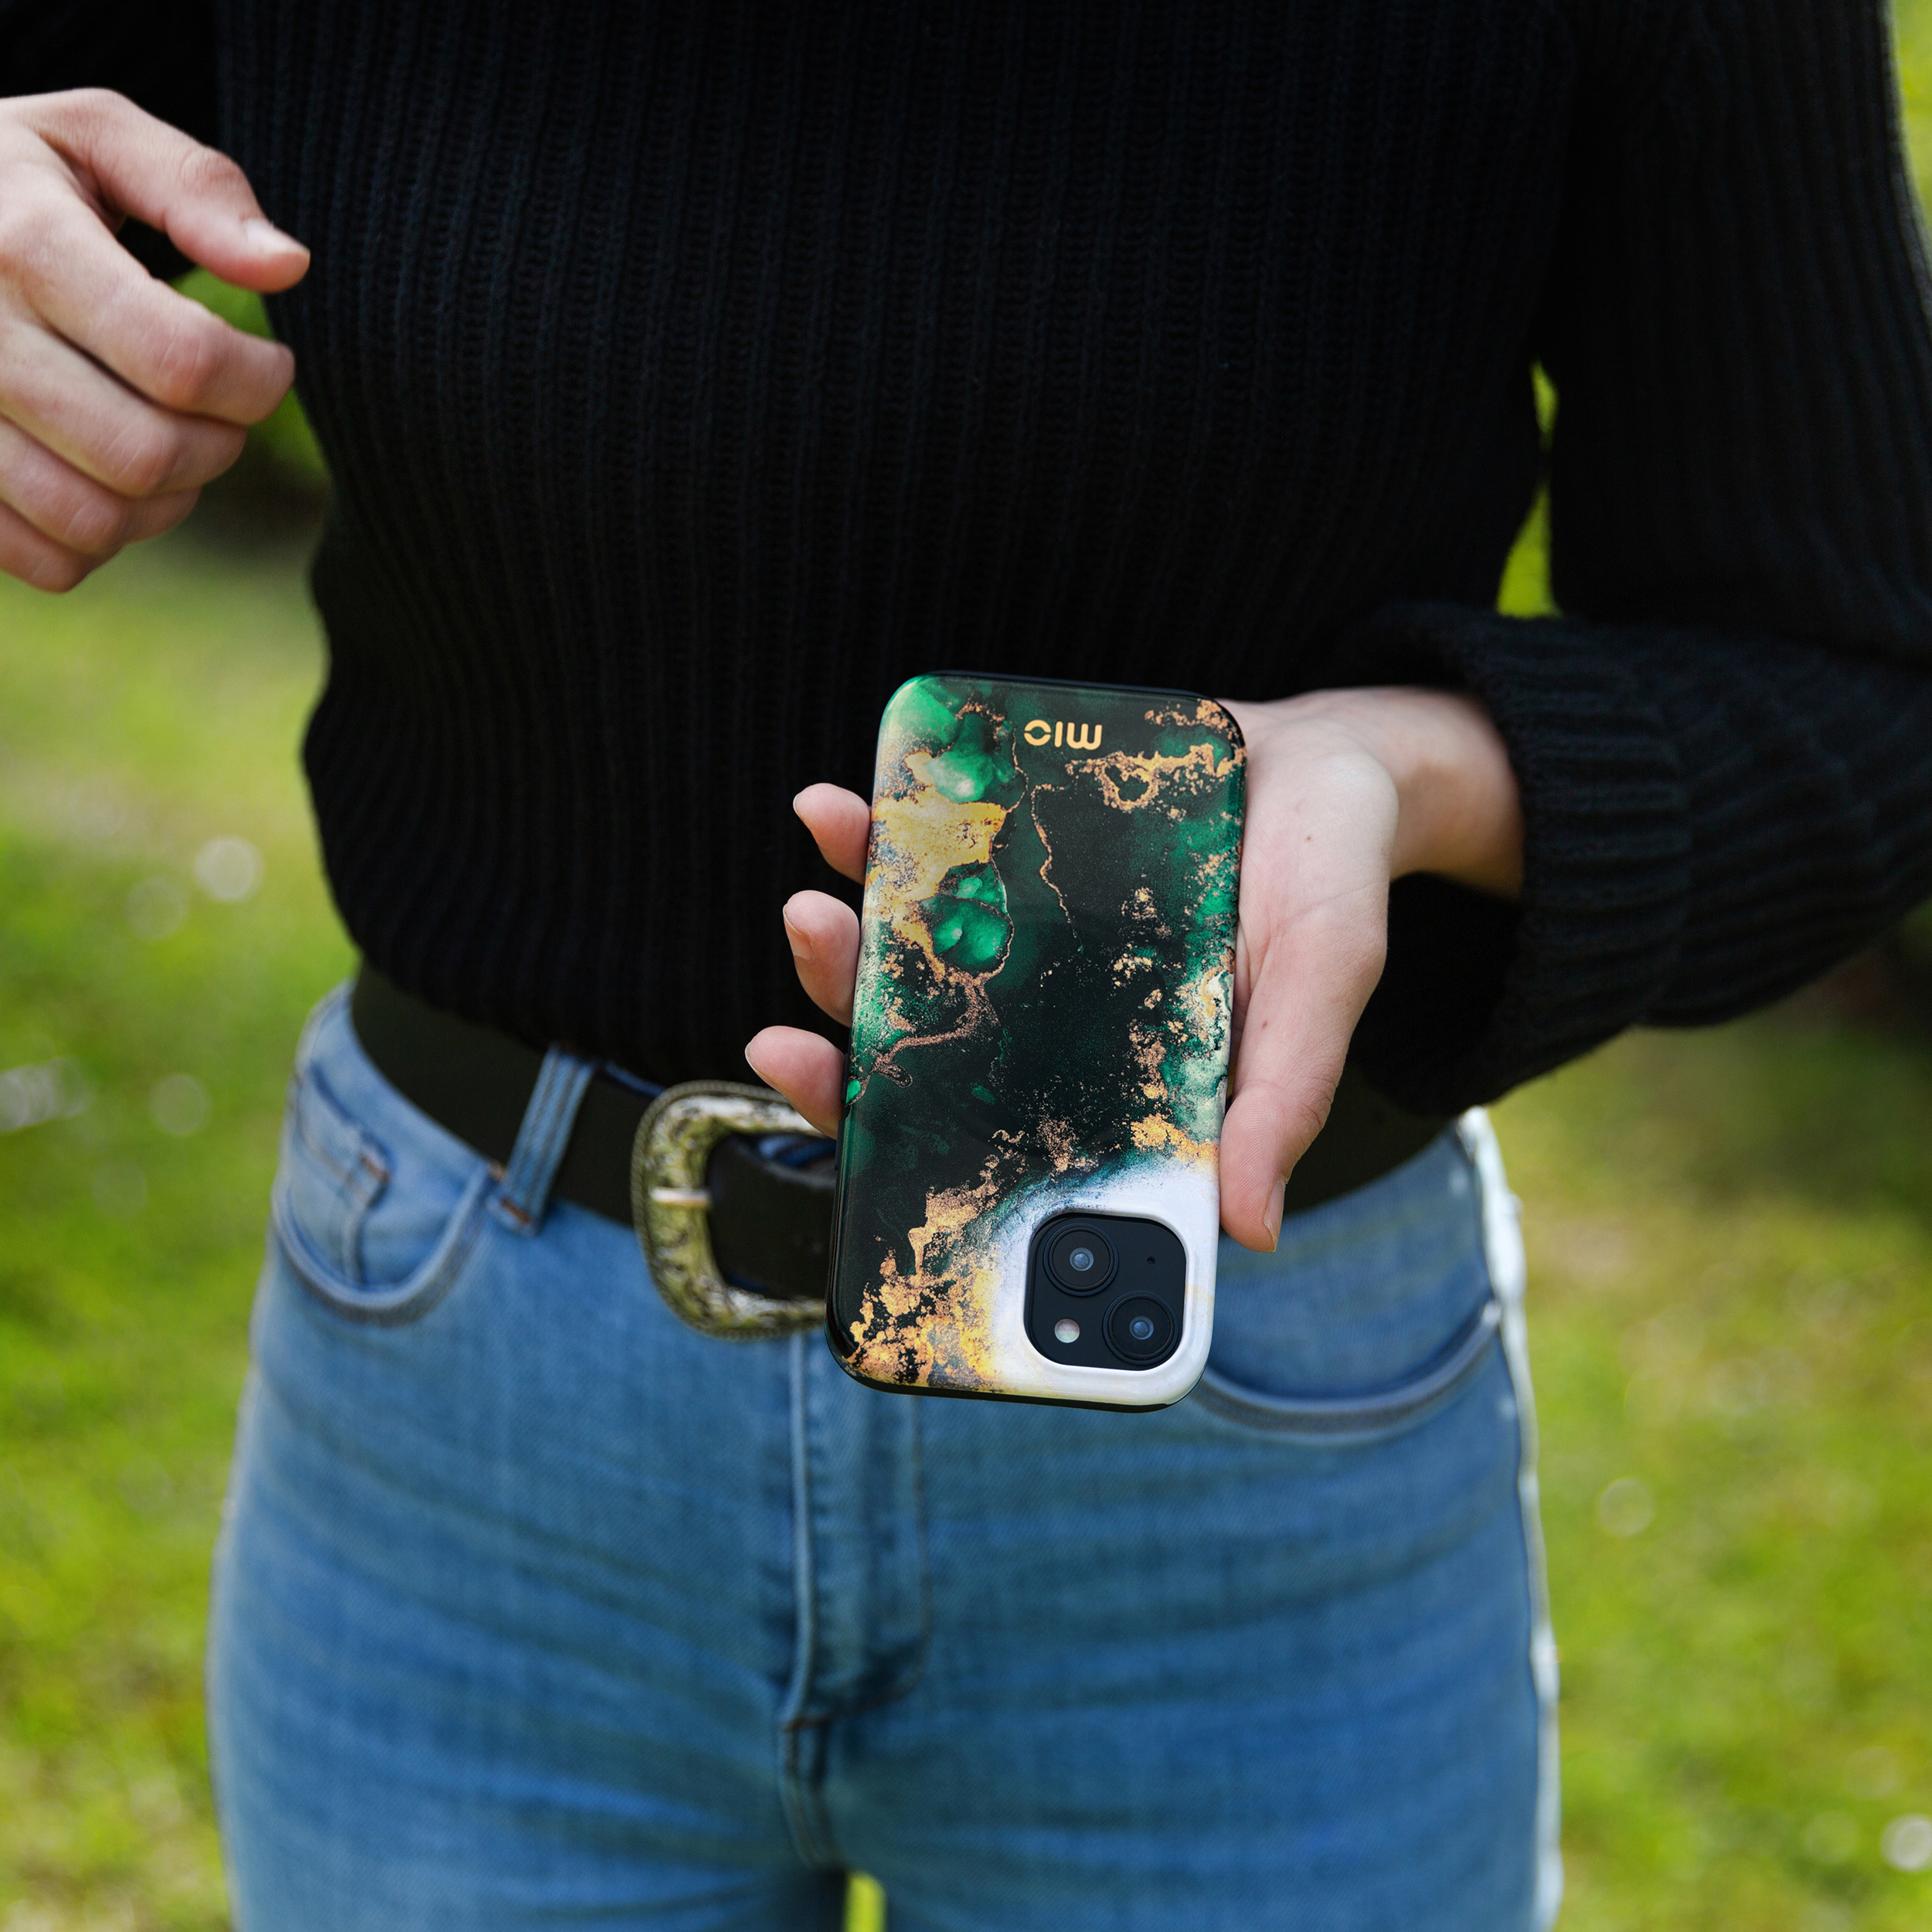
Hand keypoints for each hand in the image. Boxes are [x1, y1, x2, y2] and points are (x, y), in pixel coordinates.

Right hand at [0, 89, 308, 590]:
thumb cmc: (12, 177)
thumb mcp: (92, 137)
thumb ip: (196, 187)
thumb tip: (287, 266)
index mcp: (21, 242)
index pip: (179, 358)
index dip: (256, 382)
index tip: (268, 367)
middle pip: (145, 454)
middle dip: (219, 446)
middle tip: (223, 410)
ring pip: (96, 520)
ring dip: (167, 502)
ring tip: (174, 442)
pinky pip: (51, 560)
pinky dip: (105, 541)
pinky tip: (112, 480)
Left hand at [747, 687, 1522, 1251]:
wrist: (1319, 761)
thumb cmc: (1330, 888)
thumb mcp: (1322, 982)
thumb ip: (1286, 1092)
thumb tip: (1252, 1228)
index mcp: (1109, 1078)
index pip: (996, 1139)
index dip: (911, 1163)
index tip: (848, 1148)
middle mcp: (1045, 1016)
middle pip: (919, 1055)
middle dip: (843, 1054)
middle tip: (789, 1041)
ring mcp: (1018, 932)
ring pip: (903, 957)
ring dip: (841, 943)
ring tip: (812, 908)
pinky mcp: (1008, 847)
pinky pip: (924, 850)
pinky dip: (871, 834)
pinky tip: (838, 810)